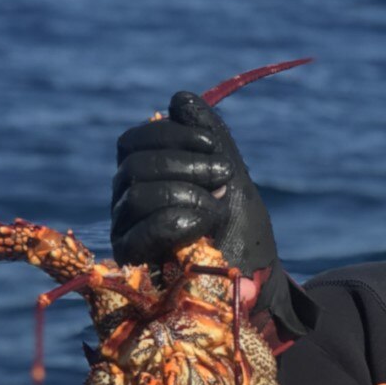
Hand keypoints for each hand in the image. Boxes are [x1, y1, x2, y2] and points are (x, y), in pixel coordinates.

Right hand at [111, 92, 281, 307]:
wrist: (259, 287)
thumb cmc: (245, 237)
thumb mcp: (233, 180)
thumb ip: (210, 139)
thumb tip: (180, 98)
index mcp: (147, 179)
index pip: (134, 141)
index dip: (171, 135)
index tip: (214, 148)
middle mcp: (128, 203)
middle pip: (133, 163)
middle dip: (185, 164)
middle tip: (224, 179)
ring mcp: (126, 233)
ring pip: (136, 192)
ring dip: (188, 194)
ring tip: (218, 210)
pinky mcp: (132, 265)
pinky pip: (139, 231)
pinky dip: (177, 220)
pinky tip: (205, 225)